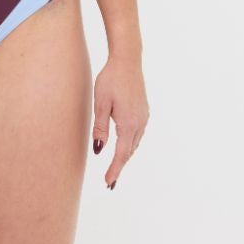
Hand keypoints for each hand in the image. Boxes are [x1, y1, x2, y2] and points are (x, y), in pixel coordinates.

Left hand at [91, 55, 148, 188]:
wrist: (127, 60)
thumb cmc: (110, 79)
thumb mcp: (100, 104)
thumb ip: (100, 128)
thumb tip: (99, 150)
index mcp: (128, 123)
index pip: (122, 153)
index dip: (115, 169)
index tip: (109, 183)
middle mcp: (140, 122)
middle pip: (130, 151)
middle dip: (120, 166)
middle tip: (110, 182)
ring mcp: (144, 116)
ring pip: (134, 143)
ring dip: (125, 155)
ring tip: (115, 167)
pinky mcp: (144, 111)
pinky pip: (137, 134)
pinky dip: (130, 144)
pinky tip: (123, 145)